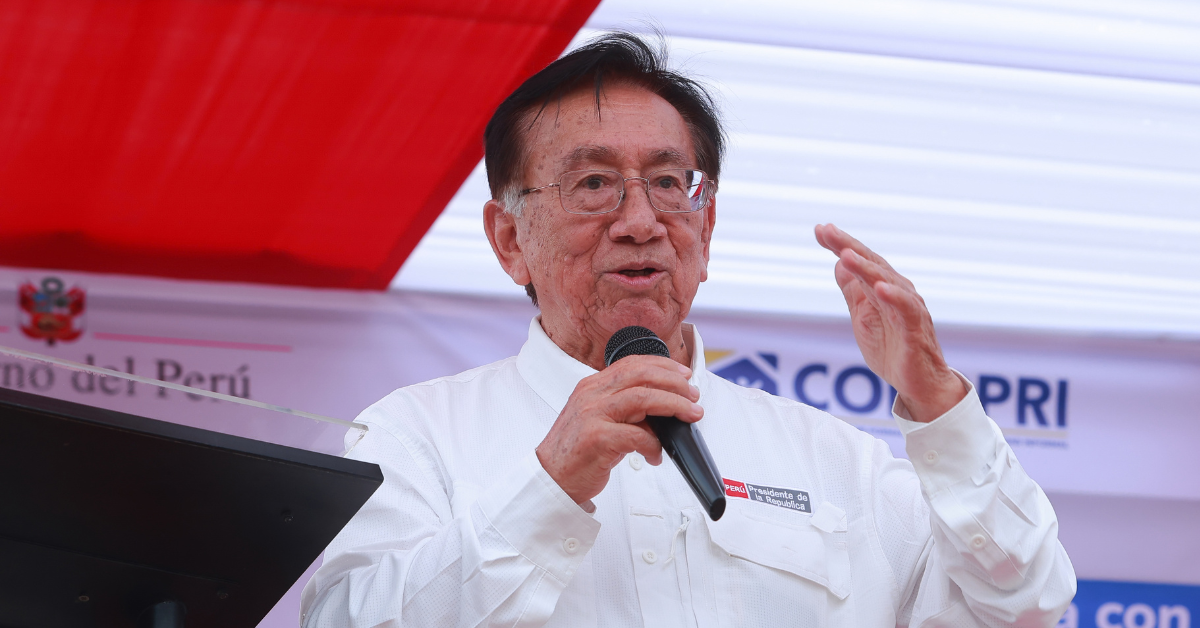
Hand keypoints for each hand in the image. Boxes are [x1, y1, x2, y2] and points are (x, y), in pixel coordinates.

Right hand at [536, 355, 702, 504]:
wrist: (551, 479)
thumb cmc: (577, 452)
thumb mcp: (600, 421)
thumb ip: (627, 412)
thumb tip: (664, 413)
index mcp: (592, 386)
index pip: (632, 363)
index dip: (663, 365)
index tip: (683, 375)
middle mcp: (591, 394)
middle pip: (641, 375)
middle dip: (675, 383)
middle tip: (693, 396)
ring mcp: (592, 414)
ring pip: (643, 398)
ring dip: (674, 405)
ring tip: (690, 415)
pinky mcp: (596, 439)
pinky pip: (637, 435)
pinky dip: (654, 444)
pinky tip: (656, 454)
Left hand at [815, 224, 965, 422]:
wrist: (918, 382)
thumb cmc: (892, 348)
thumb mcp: (863, 317)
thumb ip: (853, 291)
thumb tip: (839, 262)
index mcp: (882, 288)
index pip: (861, 261)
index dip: (841, 245)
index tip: (820, 230)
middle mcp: (897, 292)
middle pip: (872, 264)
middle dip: (848, 246)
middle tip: (827, 231)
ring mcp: (908, 308)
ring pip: (886, 282)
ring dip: (866, 268)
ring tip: (847, 254)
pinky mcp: (915, 329)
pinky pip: (906, 310)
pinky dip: (894, 297)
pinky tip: (880, 287)